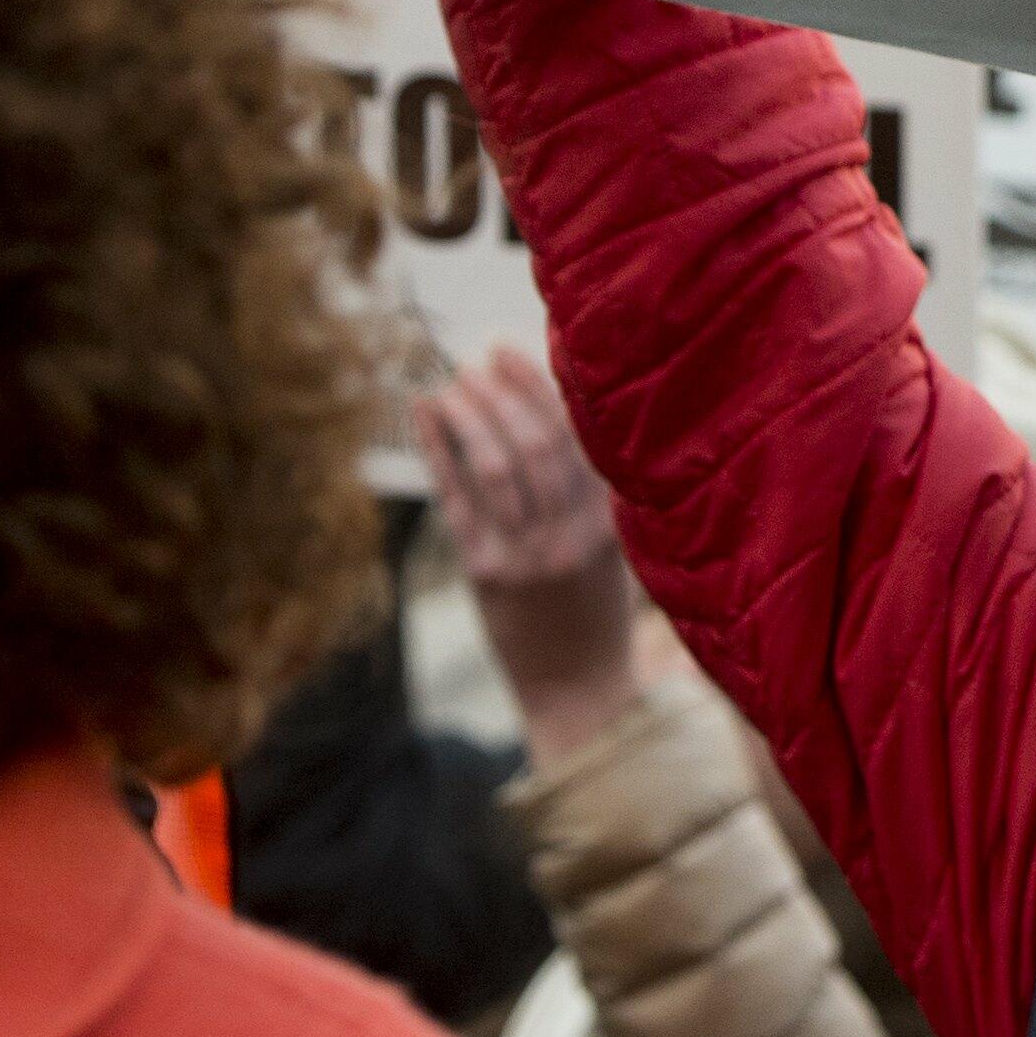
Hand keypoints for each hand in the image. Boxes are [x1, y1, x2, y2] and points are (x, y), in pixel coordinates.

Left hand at [415, 343, 646, 762]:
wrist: (579, 691)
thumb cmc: (595, 609)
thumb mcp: (610, 545)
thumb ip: (588, 489)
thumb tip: (546, 408)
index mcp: (607, 522)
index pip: (575, 436)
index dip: (540, 384)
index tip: (512, 346)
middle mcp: (568, 535)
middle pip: (532, 444)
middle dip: (501, 389)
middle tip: (477, 354)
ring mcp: (525, 556)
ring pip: (494, 466)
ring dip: (468, 413)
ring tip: (451, 379)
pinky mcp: (486, 574)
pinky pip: (457, 501)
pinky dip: (438, 449)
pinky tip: (424, 413)